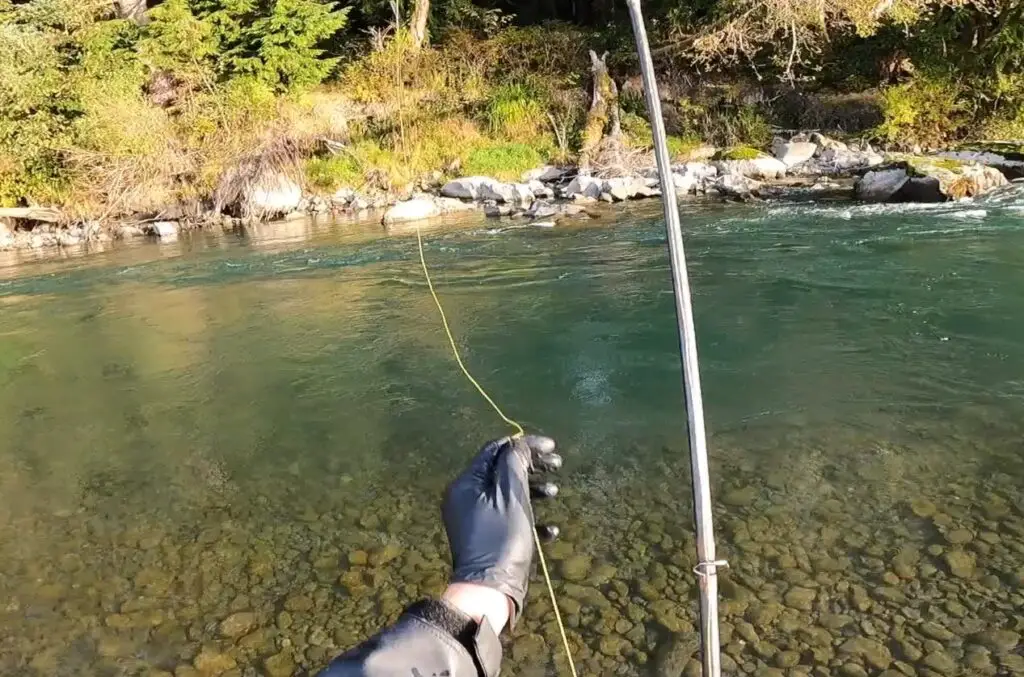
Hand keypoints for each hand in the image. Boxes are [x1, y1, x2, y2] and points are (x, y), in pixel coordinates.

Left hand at [441, 435, 561, 629]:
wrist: (490, 588)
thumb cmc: (502, 537)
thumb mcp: (511, 494)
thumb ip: (514, 462)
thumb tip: (519, 442)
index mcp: (467, 483)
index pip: (495, 450)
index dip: (524, 444)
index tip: (551, 447)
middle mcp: (466, 498)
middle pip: (502, 470)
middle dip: (532, 466)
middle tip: (558, 465)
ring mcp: (475, 519)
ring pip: (508, 494)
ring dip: (534, 490)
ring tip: (555, 493)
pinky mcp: (487, 538)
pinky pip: (508, 519)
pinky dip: (529, 518)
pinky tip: (551, 528)